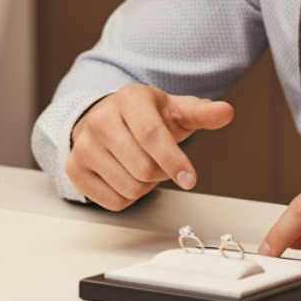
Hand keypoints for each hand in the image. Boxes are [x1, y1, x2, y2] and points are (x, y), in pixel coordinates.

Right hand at [65, 84, 233, 209]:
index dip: (174, 160)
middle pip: (143, 169)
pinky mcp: (74, 168)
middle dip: (161, 173)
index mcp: (130, 99)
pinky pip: (111, 201)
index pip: (152, 135)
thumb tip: (226, 112)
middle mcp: (101, 119)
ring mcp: (84, 145)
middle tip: (161, 161)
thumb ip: (202, 113)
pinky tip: (125, 175)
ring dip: (145, 186)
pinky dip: (127, 196)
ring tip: (142, 165)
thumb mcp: (176, 110)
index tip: (190, 180)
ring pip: (129, 188)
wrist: (109, 119)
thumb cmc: (148, 116)